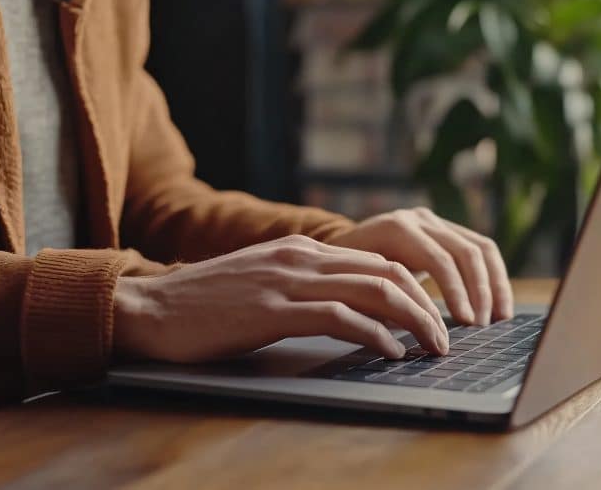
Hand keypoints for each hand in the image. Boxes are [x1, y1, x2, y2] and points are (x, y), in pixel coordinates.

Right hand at [113, 235, 447, 362]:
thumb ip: (302, 285)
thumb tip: (344, 307)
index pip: (375, 260)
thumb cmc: (205, 305)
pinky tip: (391, 351)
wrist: (152, 308)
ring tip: (434, 345)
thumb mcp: (261, 282)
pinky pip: (340, 316)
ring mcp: (287, 280)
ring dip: (414, 319)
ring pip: (373, 289)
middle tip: (448, 334)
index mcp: (300, 249)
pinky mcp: (273, 310)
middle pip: (385, 271)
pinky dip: (375, 334)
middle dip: (426, 304)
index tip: (434, 314)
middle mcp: (300, 257)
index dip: (413, 287)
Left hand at [325, 207, 512, 325]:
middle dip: (479, 292)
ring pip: (481, 248)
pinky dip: (494, 278)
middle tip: (482, 326)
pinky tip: (499, 306)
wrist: (339, 248)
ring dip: (494, 285)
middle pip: (464, 251)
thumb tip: (418, 331)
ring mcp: (435, 221)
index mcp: (396, 229)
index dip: (456, 292)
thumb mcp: (357, 288)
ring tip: (499, 319)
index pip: (438, 259)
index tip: (466, 323)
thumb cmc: (345, 277)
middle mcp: (419, 219)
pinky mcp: (447, 230)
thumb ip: (385, 304)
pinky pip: (481, 249)